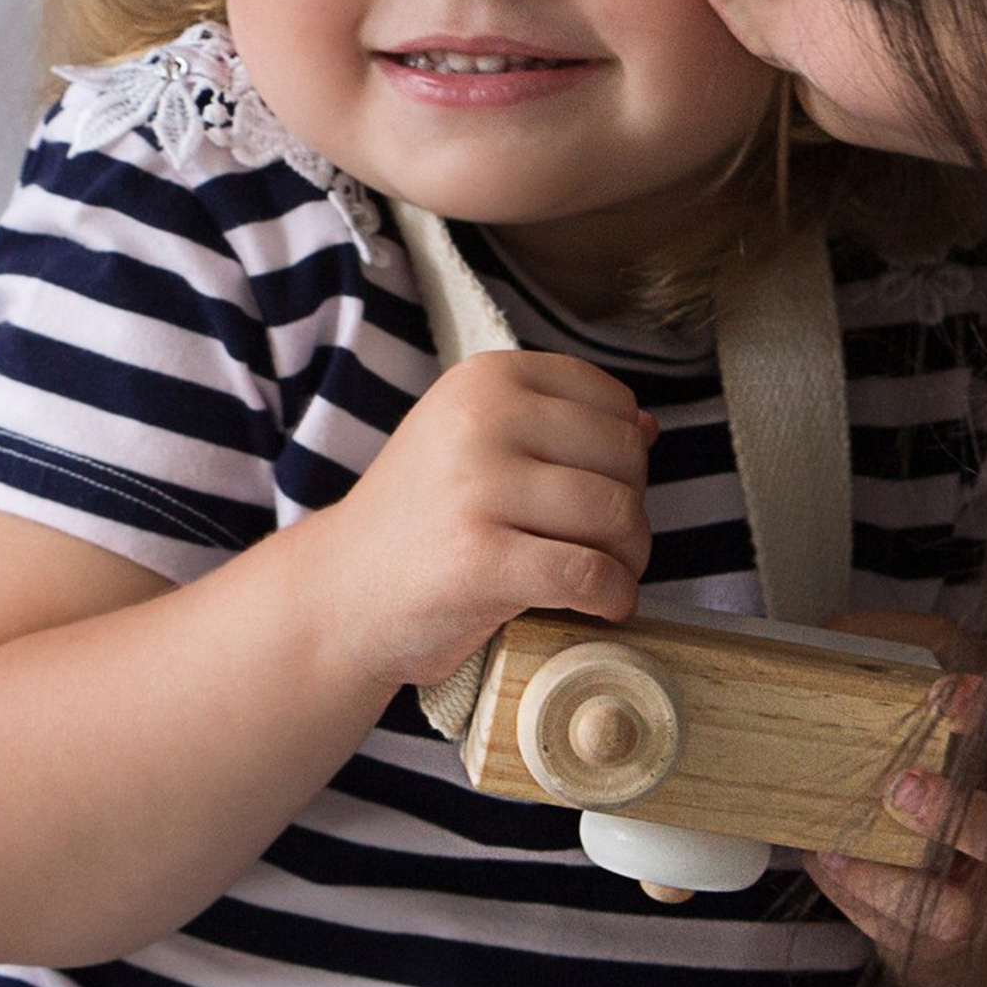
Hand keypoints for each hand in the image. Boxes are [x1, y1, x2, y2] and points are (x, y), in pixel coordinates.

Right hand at [299, 348, 651, 702]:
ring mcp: (478, 488)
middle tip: (602, 547)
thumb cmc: (422, 519)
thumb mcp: (474, 443)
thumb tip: (646, 426)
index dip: (624, 456)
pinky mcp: (481, 561)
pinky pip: (590, 574)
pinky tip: (600, 607)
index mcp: (486, 379)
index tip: (595, 493)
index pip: (613, 403)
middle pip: (624, 460)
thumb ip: (555, 427)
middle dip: (631, 510)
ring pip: (617, 517)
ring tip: (602, 578)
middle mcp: (482, 420)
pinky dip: (612, 597)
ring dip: (629, 560)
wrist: (340, 591)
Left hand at [804, 617, 986, 986]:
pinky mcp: (947, 949)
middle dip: (958, 814)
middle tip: (899, 784)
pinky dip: (857, 904)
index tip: (944, 689)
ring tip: (839, 849)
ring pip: (952, 913)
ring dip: (891, 885)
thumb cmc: (974, 767)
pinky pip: (901, 939)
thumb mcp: (958, 696)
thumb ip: (910, 647)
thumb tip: (834, 631)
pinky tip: (829, 862)